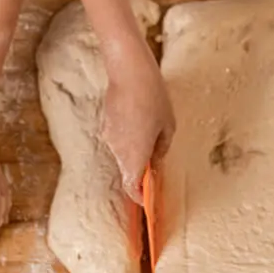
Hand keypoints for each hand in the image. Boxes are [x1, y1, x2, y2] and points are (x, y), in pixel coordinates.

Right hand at [102, 39, 175, 203]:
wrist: (129, 72)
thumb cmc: (153, 99)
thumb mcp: (168, 125)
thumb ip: (161, 148)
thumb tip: (155, 159)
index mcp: (135, 156)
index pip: (132, 187)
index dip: (140, 197)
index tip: (148, 199)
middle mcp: (118, 150)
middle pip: (128, 170)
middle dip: (141, 171)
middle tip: (156, 163)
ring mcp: (109, 136)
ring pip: (122, 153)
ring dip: (135, 152)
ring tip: (151, 135)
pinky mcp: (105, 123)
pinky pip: (118, 139)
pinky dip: (128, 138)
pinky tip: (140, 121)